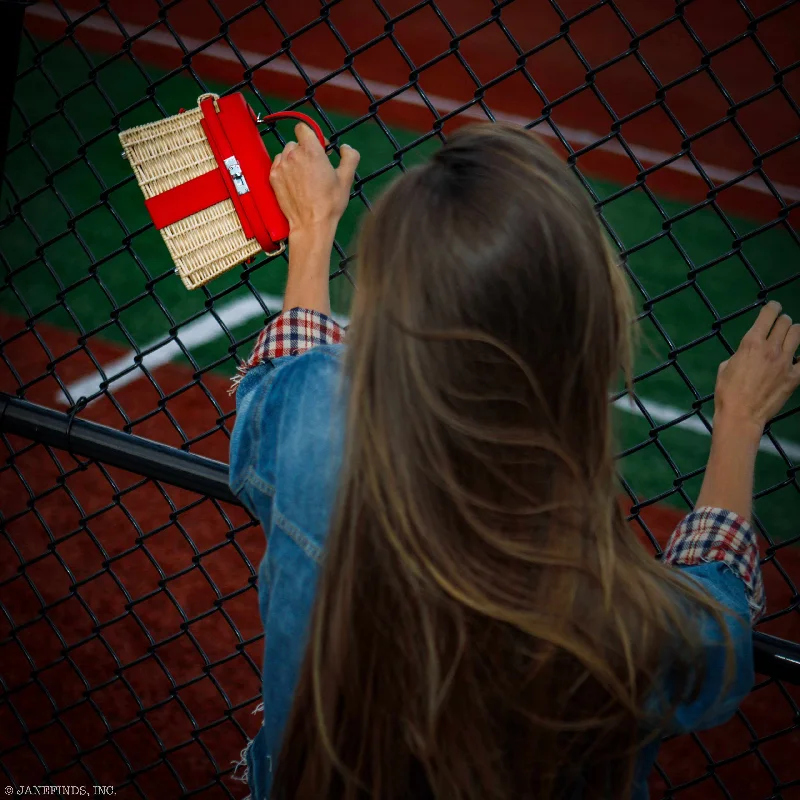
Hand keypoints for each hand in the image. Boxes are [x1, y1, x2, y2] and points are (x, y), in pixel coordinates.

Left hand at [269, 124, 359, 236]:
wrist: (310, 224)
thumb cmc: (330, 203)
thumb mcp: (346, 179)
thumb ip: (350, 157)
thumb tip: (345, 148)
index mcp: (311, 151)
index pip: (303, 128)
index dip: (312, 135)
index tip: (319, 147)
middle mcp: (293, 154)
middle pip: (296, 142)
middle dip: (305, 150)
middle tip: (315, 167)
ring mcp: (281, 166)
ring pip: (286, 153)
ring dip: (294, 159)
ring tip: (304, 176)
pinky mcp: (273, 177)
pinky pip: (278, 164)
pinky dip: (285, 169)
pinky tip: (294, 182)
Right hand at [714, 300, 799, 431]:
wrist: (741, 416)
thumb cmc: (726, 392)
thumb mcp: (725, 367)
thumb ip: (740, 354)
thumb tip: (748, 353)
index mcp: (751, 343)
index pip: (768, 315)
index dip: (772, 308)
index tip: (774, 307)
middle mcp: (770, 348)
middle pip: (786, 322)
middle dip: (783, 321)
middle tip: (780, 325)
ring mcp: (785, 362)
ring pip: (798, 334)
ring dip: (794, 333)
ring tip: (791, 338)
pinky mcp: (795, 376)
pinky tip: (797, 357)